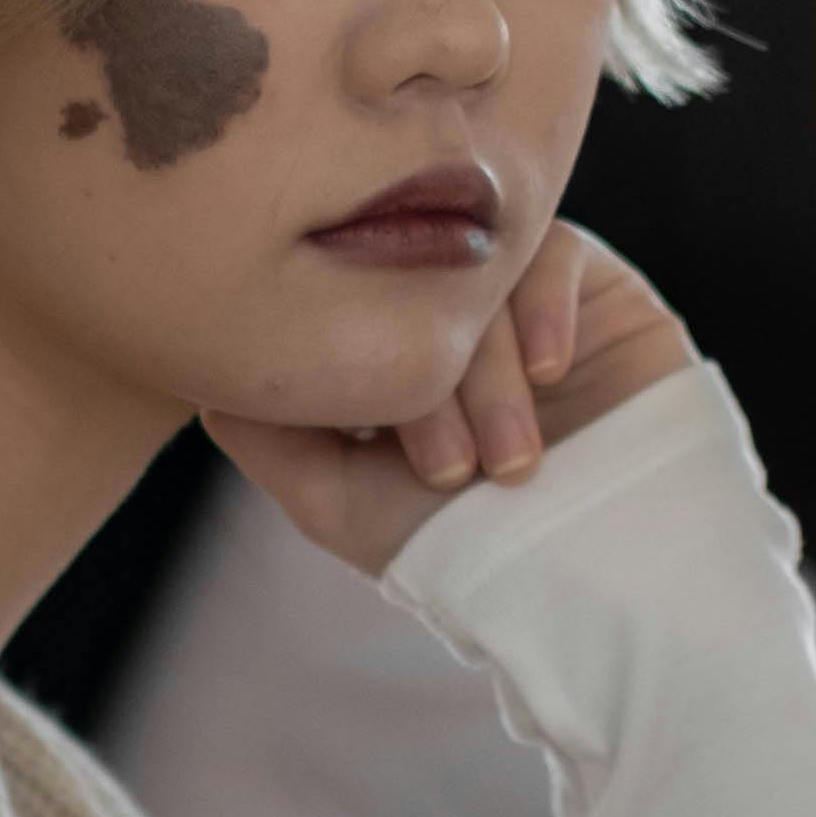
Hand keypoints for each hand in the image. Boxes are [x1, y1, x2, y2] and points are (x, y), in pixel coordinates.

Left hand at [209, 226, 697, 580]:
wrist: (609, 569)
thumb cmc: (467, 548)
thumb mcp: (338, 502)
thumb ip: (265, 435)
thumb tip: (206, 366)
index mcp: (382, 354)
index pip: (343, 309)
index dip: (361, 372)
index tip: (397, 462)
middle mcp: (441, 315)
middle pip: (408, 289)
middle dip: (432, 385)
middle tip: (456, 470)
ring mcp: (509, 294)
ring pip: (476, 276)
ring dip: (489, 373)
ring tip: (516, 460)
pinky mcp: (584, 281)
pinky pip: (551, 247)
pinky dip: (542, 309)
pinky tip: (552, 373)